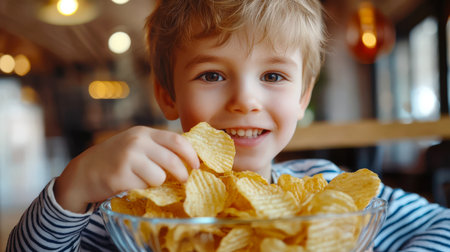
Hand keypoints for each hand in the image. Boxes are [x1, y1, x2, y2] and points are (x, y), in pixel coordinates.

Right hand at [54, 126, 199, 212]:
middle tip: (183, 180)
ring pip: (159, 178)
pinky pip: (143, 189)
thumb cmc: (117, 159)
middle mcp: (136, 142)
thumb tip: (190, 160)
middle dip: (182, 174)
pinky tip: (129, 185)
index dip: (191, 155)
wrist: (84, 171)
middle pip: (172, 161)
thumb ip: (158, 148)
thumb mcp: (137, 144)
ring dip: (156, 184)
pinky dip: (140, 190)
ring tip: (143, 180)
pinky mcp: (119, 176)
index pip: (177, 140)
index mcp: (144, 132)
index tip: (197, 166)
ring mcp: (127, 158)